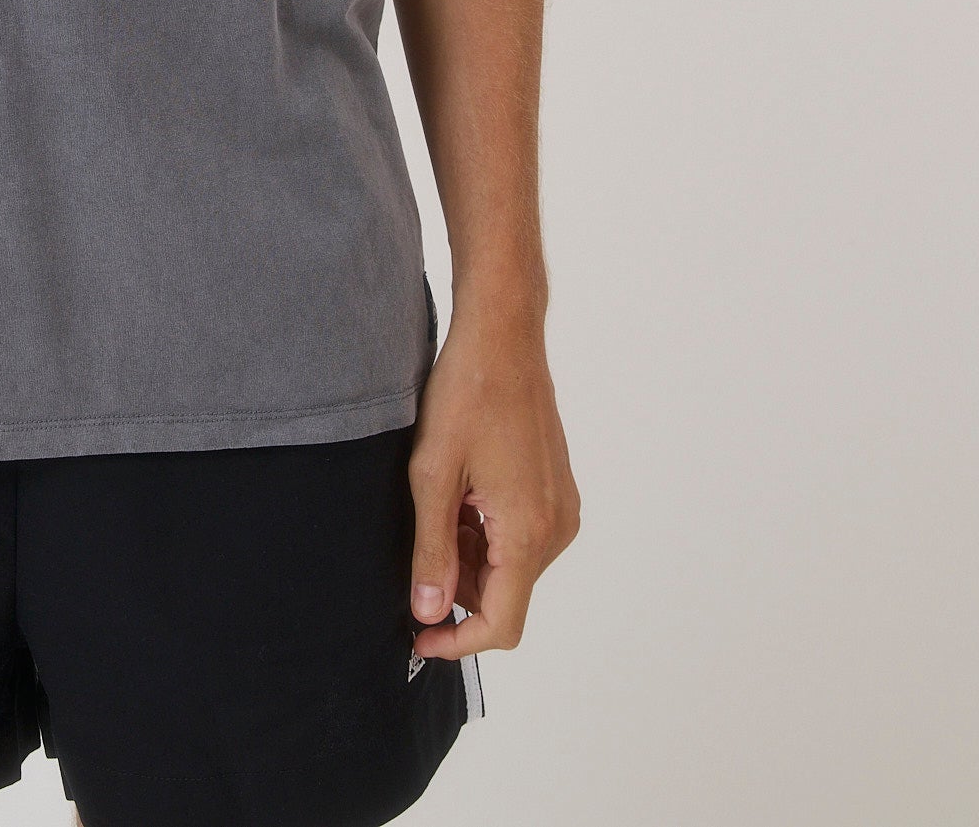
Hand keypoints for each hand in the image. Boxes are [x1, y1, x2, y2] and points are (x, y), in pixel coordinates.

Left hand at [407, 300, 579, 659]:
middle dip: (459, 588)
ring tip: (439, 504)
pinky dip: (487, 534)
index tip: (417, 637)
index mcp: (529, 532)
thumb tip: (430, 612)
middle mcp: (557, 528)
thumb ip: (432, 550)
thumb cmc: (467, 394)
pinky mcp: (557, 490)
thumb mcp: (433, 475)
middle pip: (506, 596)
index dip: (457, 642)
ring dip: (471, 556)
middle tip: (418, 543)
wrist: (503, 337)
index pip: (502, 624)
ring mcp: (561, 508)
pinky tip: (460, 493)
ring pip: (512, 567)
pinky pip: (522, 536)